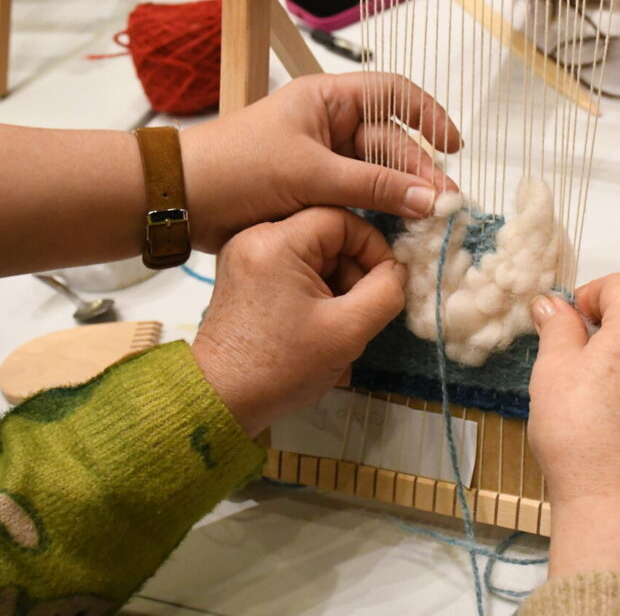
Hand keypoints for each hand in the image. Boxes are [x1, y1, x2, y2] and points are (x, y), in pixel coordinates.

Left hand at [181, 72, 460, 251]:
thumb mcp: (311, 173)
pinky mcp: (315, 190)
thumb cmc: (238, 168)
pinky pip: (359, 196)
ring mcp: (323, 158)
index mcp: (327, 98)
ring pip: (377, 172)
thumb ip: (373, 185)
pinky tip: (400, 227)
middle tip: (442, 204)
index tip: (452, 146)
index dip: (427, 115)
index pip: (393, 93)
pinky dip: (379, 210)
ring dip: (402, 193)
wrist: (184, 202)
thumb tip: (428, 198)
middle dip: (418, 170)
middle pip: (391, 140)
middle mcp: (330, 123)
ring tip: (429, 219)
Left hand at [190, 207, 406, 436]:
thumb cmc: (280, 367)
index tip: (387, 281)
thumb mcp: (348, 329)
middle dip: (355, 273)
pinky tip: (323, 329)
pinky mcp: (245, 279)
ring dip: (338, 288)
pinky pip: (295, 273)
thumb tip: (397, 272)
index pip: (343, 219)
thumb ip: (385, 292)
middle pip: (327, 238)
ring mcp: (247, 259)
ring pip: (314, 258)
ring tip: (342, 327)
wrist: (222, 402)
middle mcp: (255, 238)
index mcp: (276, 241)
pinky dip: (317, 296)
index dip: (373, 247)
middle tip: (363, 311)